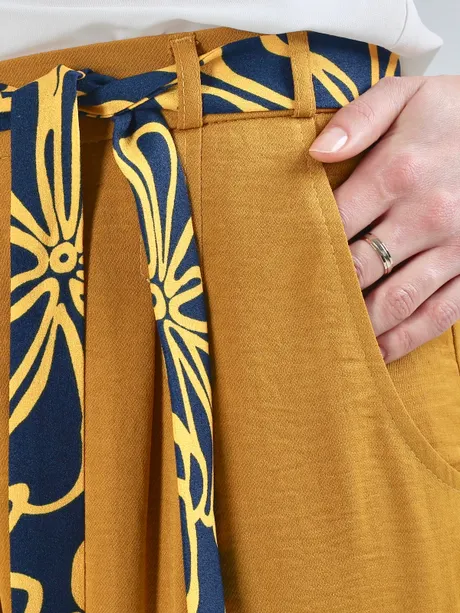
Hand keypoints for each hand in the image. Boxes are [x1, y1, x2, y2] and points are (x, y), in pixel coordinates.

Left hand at [309, 75, 459, 363]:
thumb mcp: (407, 95)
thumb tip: (314, 153)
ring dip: (358, 326)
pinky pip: (437, 314)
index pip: (333, 221)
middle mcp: (424, 215)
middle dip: (322, 293)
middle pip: (358, 267)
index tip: (273, 268)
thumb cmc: (454, 112)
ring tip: (324, 344)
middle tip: (287, 314)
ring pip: (395, 301)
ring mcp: (453, 247)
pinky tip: (378, 352)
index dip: (301, 247)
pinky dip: (405, 339)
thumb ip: (359, 119)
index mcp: (397, 172)